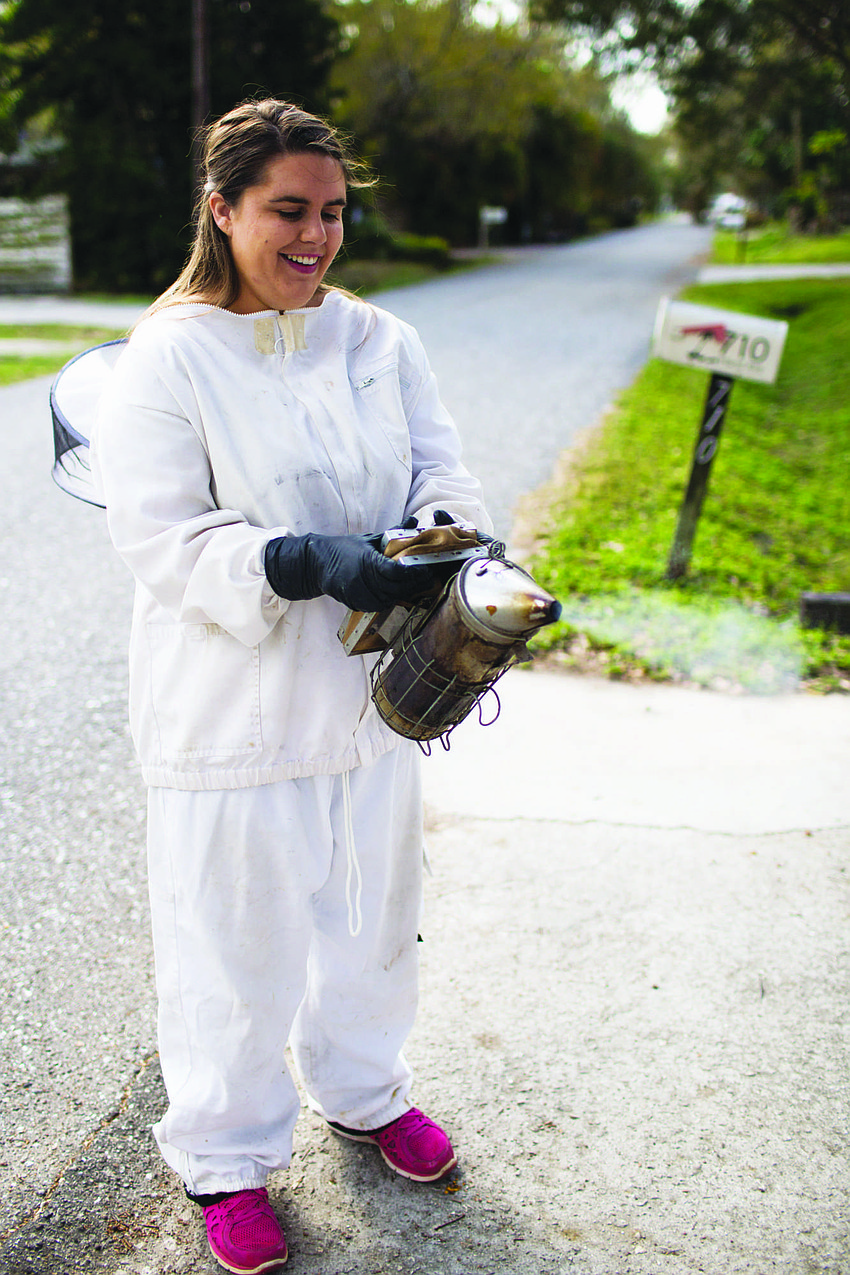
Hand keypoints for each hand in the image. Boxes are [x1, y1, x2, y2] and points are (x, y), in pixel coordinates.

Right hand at [265, 533, 435, 611]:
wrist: (318, 564)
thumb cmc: (346, 548)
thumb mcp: (369, 539)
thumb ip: (393, 532)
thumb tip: (413, 520)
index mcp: (366, 562)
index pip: (396, 571)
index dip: (413, 572)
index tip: (425, 568)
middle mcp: (362, 581)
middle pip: (397, 588)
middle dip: (415, 584)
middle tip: (429, 577)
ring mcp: (358, 595)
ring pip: (391, 599)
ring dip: (405, 593)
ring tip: (418, 585)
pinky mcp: (356, 605)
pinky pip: (381, 606)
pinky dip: (392, 600)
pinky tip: (400, 592)